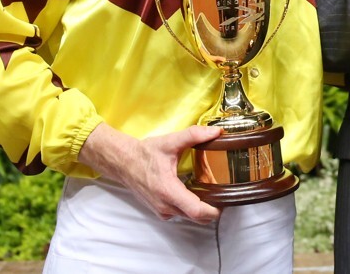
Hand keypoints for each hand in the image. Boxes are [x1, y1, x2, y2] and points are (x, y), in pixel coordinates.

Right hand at [78, 122, 222, 223]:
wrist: (124, 162)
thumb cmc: (145, 154)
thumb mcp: (170, 142)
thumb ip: (194, 135)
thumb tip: (216, 132)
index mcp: (169, 191)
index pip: (197, 212)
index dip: (214, 210)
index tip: (225, 199)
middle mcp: (165, 206)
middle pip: (197, 218)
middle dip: (213, 209)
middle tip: (222, 192)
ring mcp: (162, 211)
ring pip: (190, 217)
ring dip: (202, 208)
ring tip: (211, 190)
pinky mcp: (160, 211)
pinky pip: (181, 214)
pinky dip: (191, 207)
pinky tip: (195, 192)